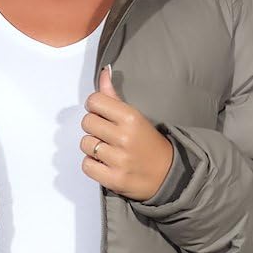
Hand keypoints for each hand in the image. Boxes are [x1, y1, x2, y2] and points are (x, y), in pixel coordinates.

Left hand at [80, 65, 174, 199]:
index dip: (94, 107)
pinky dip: (92, 165)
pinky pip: (87, 165)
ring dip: (92, 147)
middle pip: (87, 122)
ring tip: (107, 150)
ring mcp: (119, 160)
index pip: (94, 101)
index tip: (101, 114)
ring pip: (85, 144)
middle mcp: (124, 137)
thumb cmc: (148, 144)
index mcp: (130, 117)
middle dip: (93, 127)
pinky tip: (104, 163)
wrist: (167, 174)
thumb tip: (104, 73)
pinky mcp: (113, 179)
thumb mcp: (134, 116)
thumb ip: (113, 96)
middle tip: (106, 134)